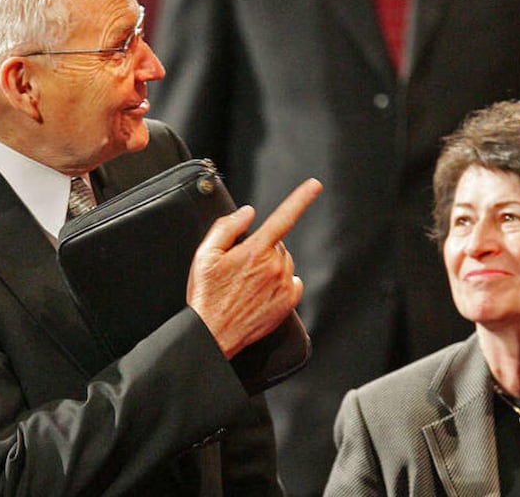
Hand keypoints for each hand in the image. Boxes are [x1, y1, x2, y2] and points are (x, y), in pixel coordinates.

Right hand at [186, 178, 322, 358]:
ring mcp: (283, 286)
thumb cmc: (206, 296)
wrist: (212, 334)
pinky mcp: (288, 303)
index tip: (314, 185)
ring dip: (270, 265)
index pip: (283, 217)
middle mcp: (274, 266)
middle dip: (261, 247)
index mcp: (255, 251)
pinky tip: (260, 292)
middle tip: (238, 266)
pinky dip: (280, 282)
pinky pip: (292, 282)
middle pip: (277, 243)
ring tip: (246, 283)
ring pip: (284, 262)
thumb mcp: (205, 255)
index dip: (301, 198)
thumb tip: (247, 213)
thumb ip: (227, 227)